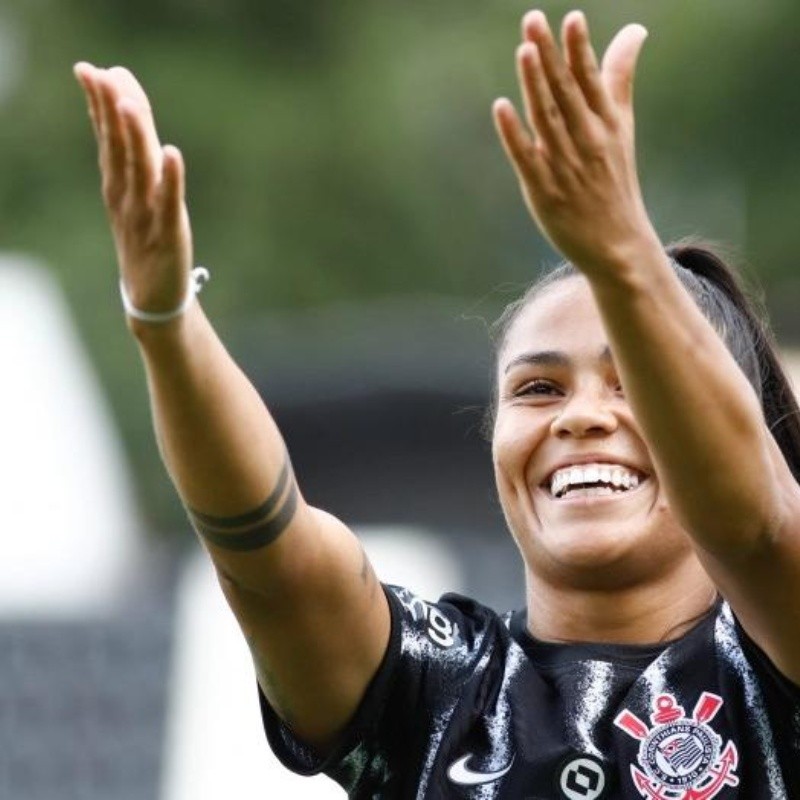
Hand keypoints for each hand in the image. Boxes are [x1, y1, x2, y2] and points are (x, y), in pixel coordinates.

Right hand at [74, 63, 192, 322]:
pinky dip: (171, 179)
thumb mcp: (133, 200)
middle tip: (99, 74)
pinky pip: (170, 203)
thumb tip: (123, 121)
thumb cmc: (146, 243)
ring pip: (140, 171)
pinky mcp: (169, 236)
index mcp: (119, 188)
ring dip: (135, 137)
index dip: (100, 106)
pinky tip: (172, 153)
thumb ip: (130, 162)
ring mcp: (147, 217)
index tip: (92, 70)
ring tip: (128, 104)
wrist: (154, 300)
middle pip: (119, 149)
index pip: (109, 140)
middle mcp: (128, 198)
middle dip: (110, 111)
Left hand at [493, 11, 660, 278]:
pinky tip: (501, 107)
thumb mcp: (623, 128)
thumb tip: (634, 30)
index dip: (580, 50)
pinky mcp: (544, 191)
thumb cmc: (615, 181)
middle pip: (565, 93)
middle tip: (533, 20)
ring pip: (546, 119)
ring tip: (525, 51)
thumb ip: (619, 79)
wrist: (617, 243)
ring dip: (534, 85)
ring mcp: (565, 166)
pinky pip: (526, 158)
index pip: (591, 80)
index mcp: (607, 125)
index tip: (571, 18)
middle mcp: (587, 141)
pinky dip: (514, 134)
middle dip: (551, 56)